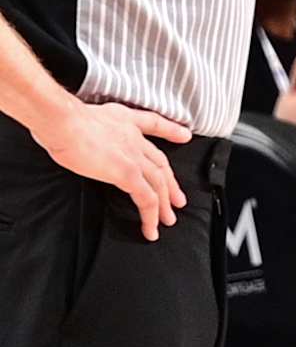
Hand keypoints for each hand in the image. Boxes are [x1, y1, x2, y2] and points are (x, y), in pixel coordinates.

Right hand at [31, 94, 189, 239]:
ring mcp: (133, 156)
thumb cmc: (61, 119)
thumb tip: (77, 139)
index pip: (153, 124)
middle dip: (171, 183)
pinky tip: (151, 227)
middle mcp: (133, 137)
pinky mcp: (127, 173)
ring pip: (158, 183)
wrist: (61, 121)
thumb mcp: (81, 118)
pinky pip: (146, 199)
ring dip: (164, 204)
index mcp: (123, 120)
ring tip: (168, 220)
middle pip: (160, 163)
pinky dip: (151, 215)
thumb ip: (88, 129)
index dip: (171, 131)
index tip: (184, 135)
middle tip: (178, 199)